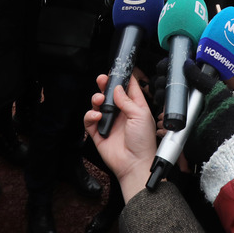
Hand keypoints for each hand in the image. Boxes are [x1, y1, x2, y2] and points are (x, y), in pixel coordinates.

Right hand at [84, 74, 156, 201]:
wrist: (135, 163)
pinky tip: (97, 116)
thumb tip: (117, 88)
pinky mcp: (98, 132)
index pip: (129, 88)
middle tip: (102, 79)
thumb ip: (128, 100)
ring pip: (98, 104)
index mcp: (135, 107)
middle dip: (105, 85)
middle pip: (110, 94)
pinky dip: (91, 115)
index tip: (119, 69)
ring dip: (97, 98)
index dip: (123, 78)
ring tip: (100, 99)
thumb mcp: (141, 115)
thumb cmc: (143, 142)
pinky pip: (90, 119)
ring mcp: (109, 122)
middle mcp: (121, 113)